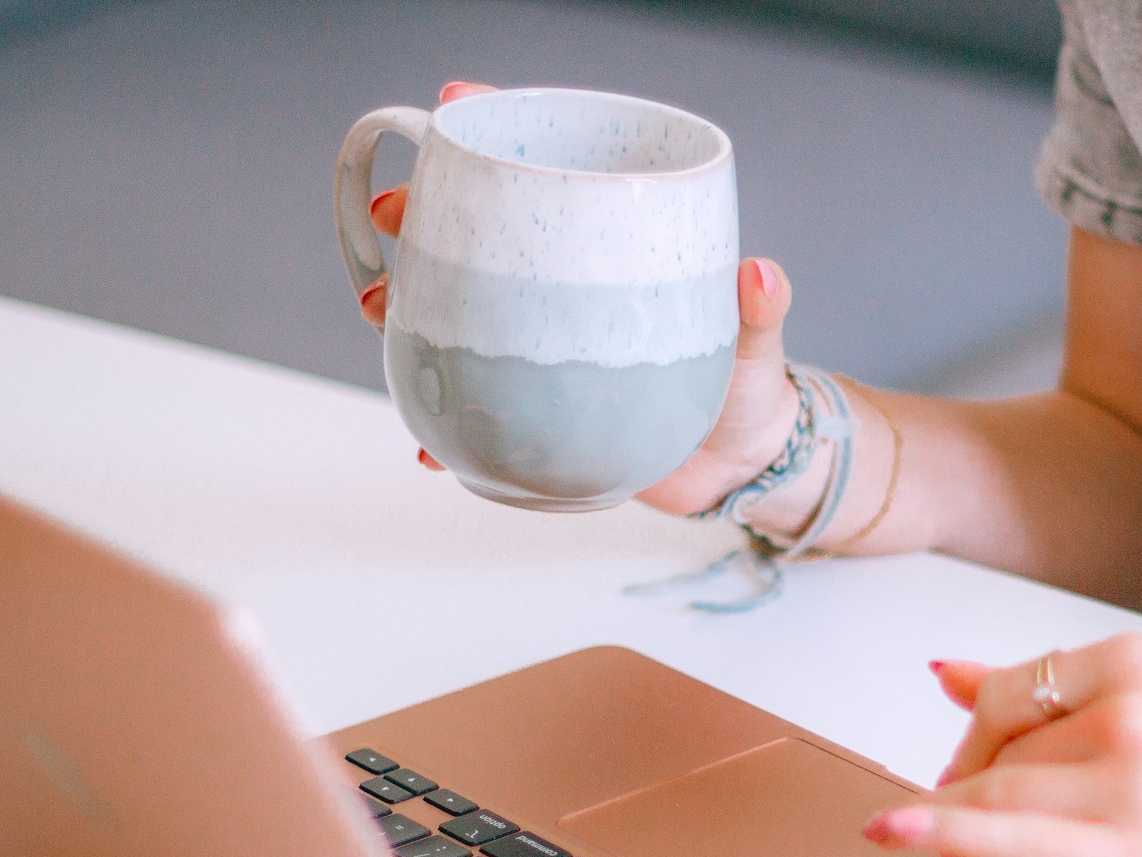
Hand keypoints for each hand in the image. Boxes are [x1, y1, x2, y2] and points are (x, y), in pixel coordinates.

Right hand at [356, 81, 799, 496]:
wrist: (739, 470)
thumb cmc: (749, 389)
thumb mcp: (756, 345)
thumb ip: (761, 311)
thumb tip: (761, 276)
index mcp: (610, 254)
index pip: (550, 174)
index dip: (496, 132)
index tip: (454, 100)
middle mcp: (565, 296)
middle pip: (477, 239)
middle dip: (420, 218)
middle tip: (391, 219)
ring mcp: (541, 350)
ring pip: (456, 315)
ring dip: (406, 308)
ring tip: (380, 309)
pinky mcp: (533, 412)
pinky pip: (472, 409)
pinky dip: (442, 427)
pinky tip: (425, 442)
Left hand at [860, 635, 1141, 856]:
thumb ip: (1066, 692)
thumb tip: (947, 672)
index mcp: (1139, 660)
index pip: (1009, 692)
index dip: (973, 743)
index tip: (964, 775)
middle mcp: (1129, 704)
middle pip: (999, 747)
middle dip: (970, 789)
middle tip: (964, 826)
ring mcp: (1129, 775)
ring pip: (997, 790)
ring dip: (961, 824)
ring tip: (951, 850)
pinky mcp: (1133, 848)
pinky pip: (1008, 834)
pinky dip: (938, 833)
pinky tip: (893, 834)